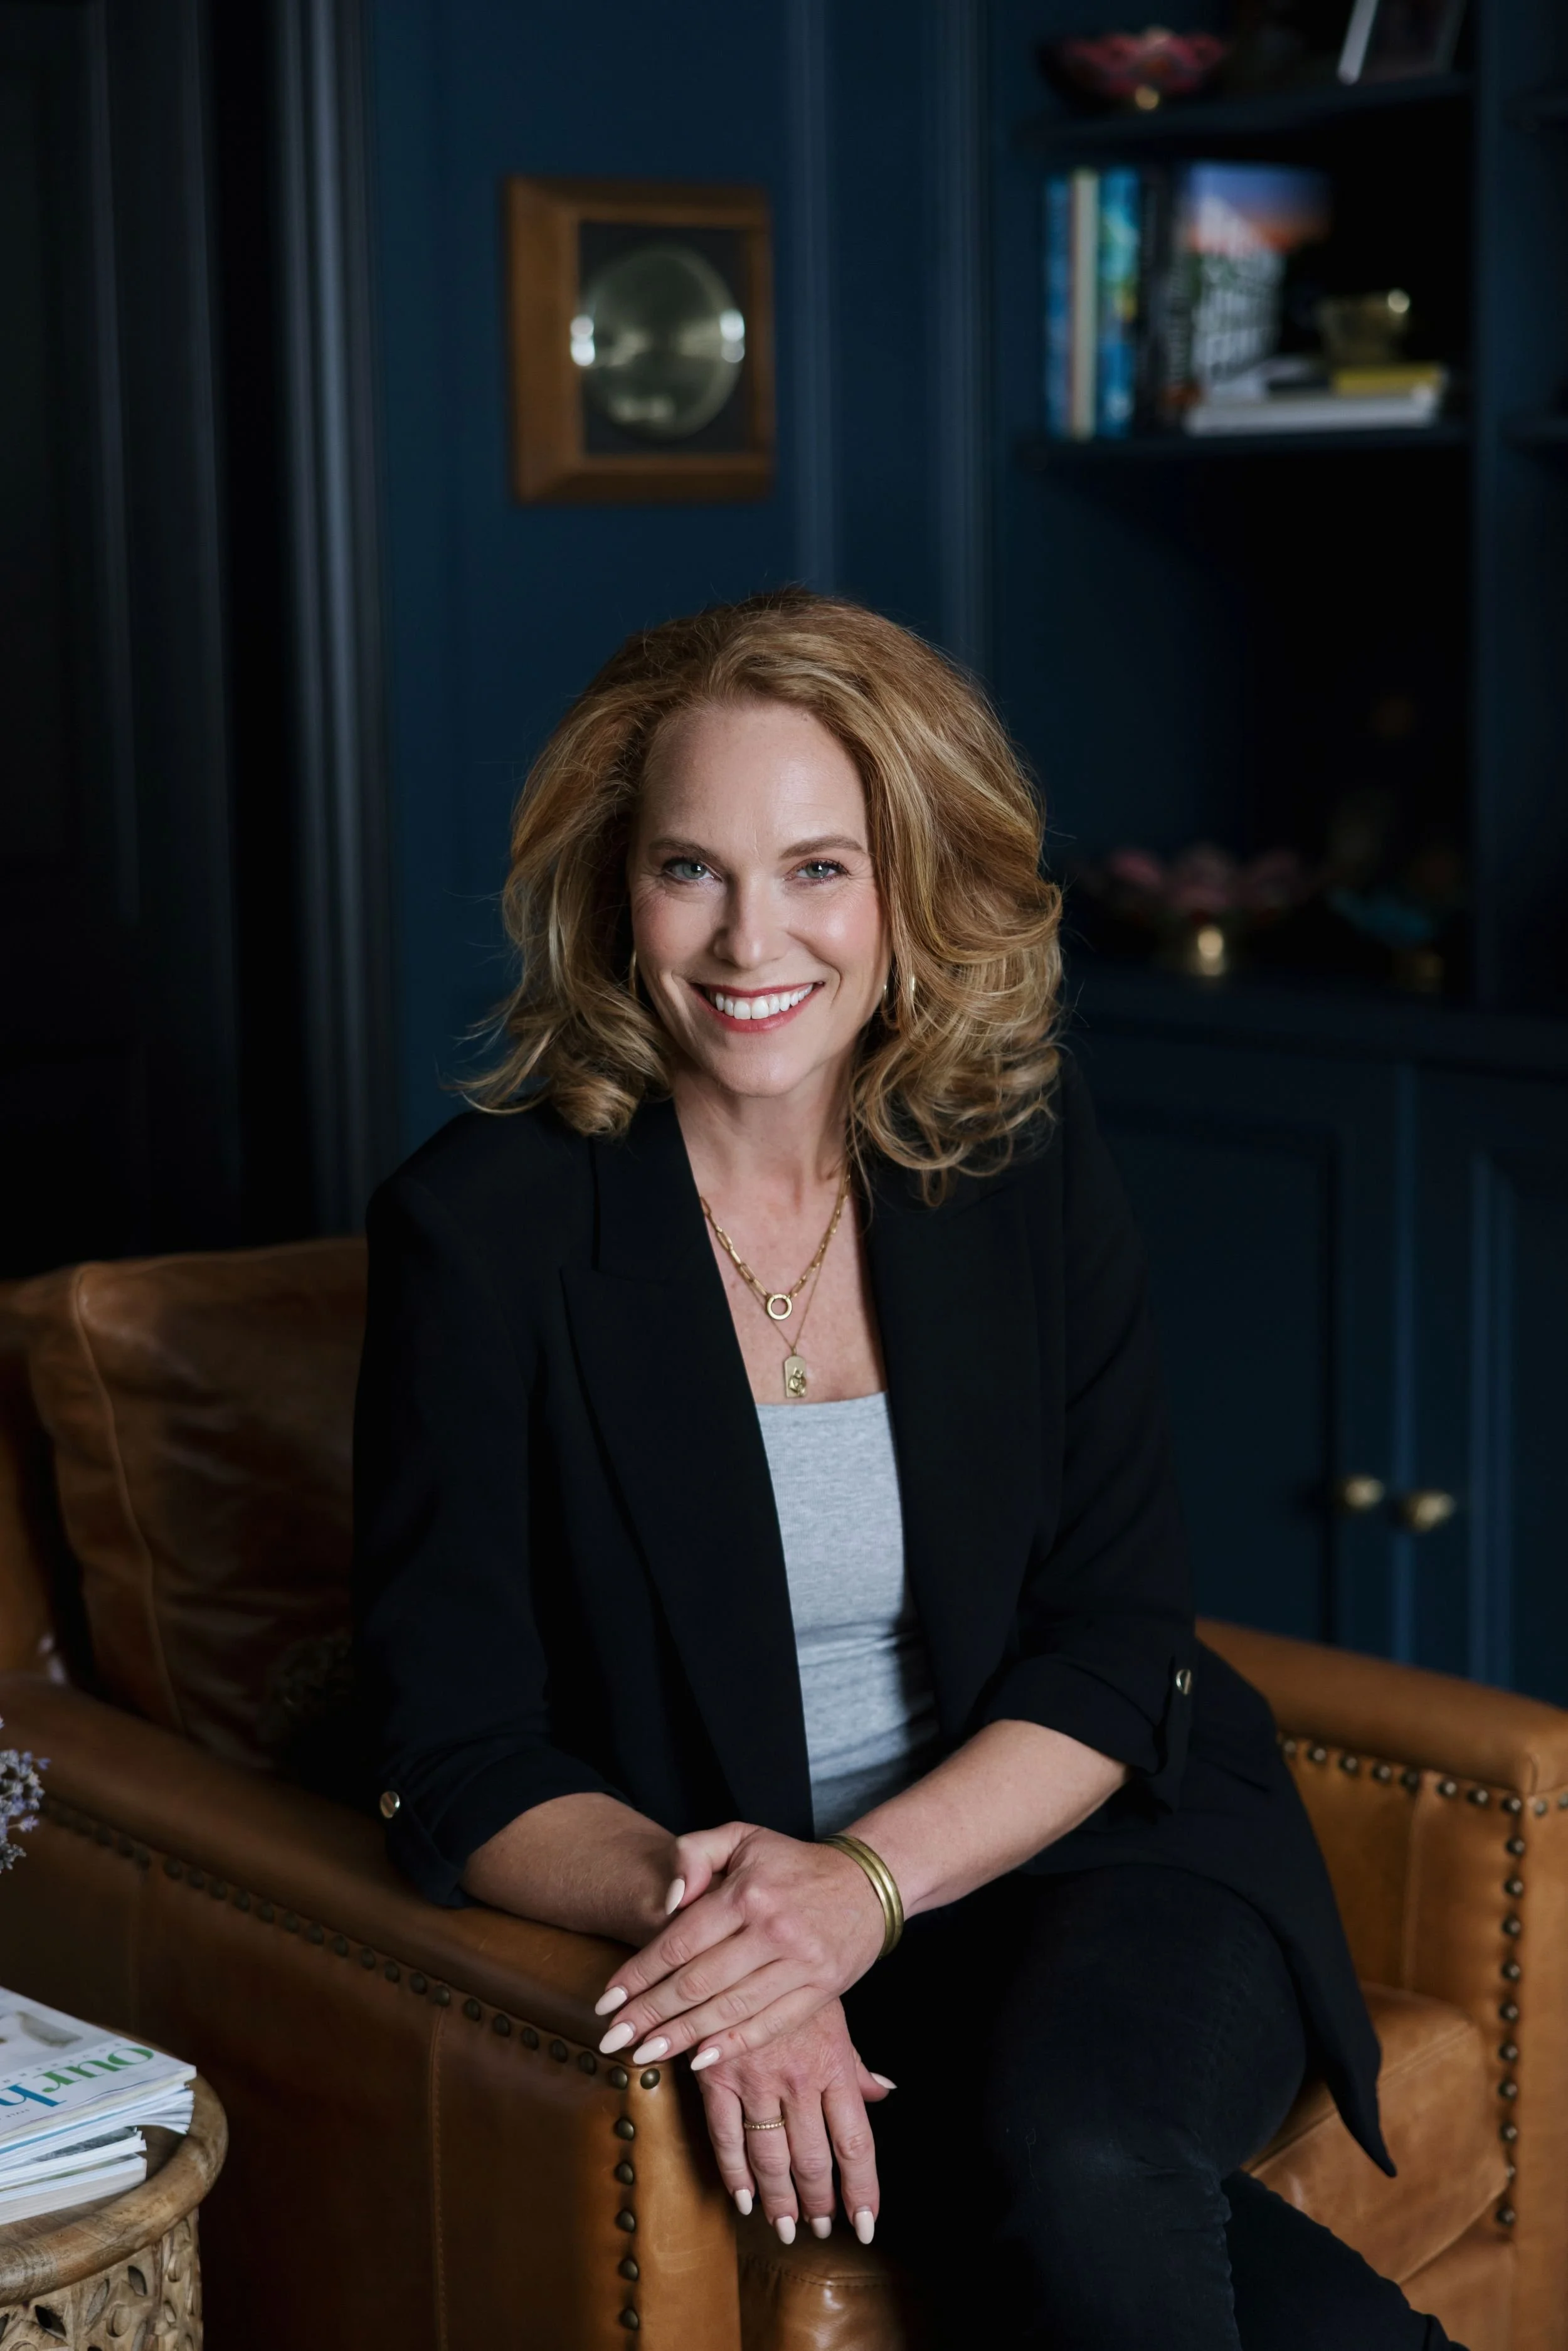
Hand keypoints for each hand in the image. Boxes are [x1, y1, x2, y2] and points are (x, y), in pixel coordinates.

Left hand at [593, 1821, 886, 2070]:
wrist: (866, 1883)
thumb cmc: (791, 1863)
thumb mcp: (742, 1837)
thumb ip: (695, 1852)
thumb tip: (670, 1898)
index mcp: (748, 1891)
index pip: (680, 1940)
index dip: (639, 1973)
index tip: (607, 2000)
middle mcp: (773, 1929)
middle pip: (698, 1982)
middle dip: (649, 2014)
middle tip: (612, 2038)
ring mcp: (800, 1964)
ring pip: (729, 2010)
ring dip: (682, 2037)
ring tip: (645, 2053)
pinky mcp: (821, 1990)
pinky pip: (771, 2025)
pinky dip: (734, 2045)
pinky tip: (701, 2060)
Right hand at [697, 1999, 892, 2243]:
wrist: (738, 1942)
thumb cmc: (791, 1978)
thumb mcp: (832, 2014)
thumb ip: (855, 2063)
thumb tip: (885, 2093)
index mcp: (833, 2063)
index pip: (856, 2142)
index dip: (862, 2189)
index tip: (866, 2224)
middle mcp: (799, 2078)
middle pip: (814, 2159)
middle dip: (818, 2202)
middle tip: (820, 2227)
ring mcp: (756, 2079)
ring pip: (771, 2157)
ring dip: (780, 2199)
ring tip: (786, 2226)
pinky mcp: (715, 2076)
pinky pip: (726, 2138)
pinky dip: (736, 2174)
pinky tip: (744, 2198)